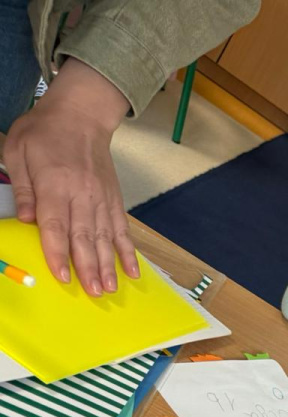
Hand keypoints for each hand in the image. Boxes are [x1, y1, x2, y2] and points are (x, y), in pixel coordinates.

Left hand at [4, 59, 136, 295]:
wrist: (81, 115)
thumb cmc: (44, 131)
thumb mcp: (17, 150)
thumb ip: (23, 186)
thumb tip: (29, 220)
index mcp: (55, 184)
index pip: (57, 225)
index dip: (59, 253)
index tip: (63, 277)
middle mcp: (82, 195)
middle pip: (86, 237)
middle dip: (89, 268)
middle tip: (94, 293)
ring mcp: (101, 199)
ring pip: (105, 237)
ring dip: (109, 265)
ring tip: (110, 289)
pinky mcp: (114, 200)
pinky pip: (122, 229)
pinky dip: (128, 251)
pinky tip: (132, 270)